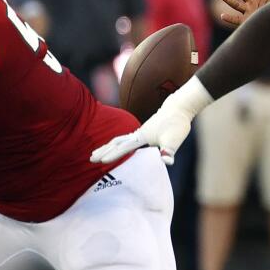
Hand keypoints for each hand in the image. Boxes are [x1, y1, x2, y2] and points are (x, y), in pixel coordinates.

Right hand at [90, 79, 212, 164]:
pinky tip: (118, 146)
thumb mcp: (174, 139)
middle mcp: (138, 133)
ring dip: (108, 146)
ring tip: (97, 152)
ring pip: (119, 139)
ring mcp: (140, 131)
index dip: (112, 155)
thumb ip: (169, 150)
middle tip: (90, 158)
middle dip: (103, 150)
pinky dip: (118, 143)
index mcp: (142, 136)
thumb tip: (166, 160)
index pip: (123, 147)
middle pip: (116, 142)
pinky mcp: (145, 130)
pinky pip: (126, 138)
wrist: (179, 107)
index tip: (100, 162)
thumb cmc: (177, 123)